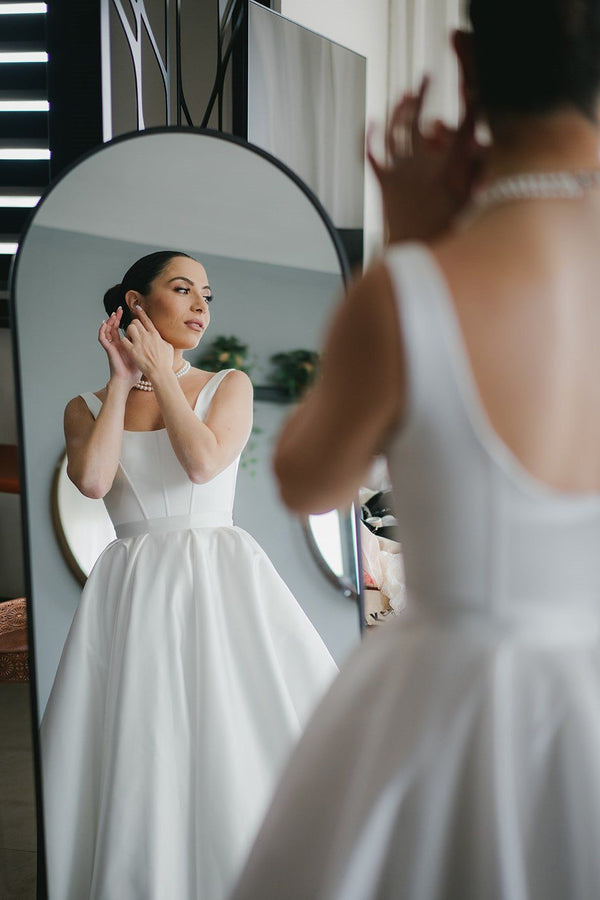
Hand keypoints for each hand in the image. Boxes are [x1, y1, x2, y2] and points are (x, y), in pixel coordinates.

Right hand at [98, 308, 141, 387]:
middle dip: (117, 318)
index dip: (125, 321)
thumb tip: (159, 342)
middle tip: (120, 309)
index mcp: (126, 345)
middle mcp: (118, 344)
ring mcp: (113, 346)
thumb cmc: (137, 371)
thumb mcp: (145, 355)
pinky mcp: (109, 349)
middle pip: (115, 327)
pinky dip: (102, 331)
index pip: (124, 329)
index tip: (129, 313)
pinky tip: (104, 324)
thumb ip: (149, 348)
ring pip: (108, 330)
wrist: (128, 380)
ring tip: (113, 314)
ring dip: (110, 321)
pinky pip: (102, 338)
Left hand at [120, 306, 173, 379]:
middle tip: (134, 330)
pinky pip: (124, 340)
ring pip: (129, 328)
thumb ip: (163, 340)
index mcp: (155, 335)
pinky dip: (125, 341)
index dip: (141, 313)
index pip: (147, 320)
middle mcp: (147, 337)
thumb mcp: (168, 348)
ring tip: (130, 337)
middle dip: (133, 325)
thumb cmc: (165, 363)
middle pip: (135, 322)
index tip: (137, 308)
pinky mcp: (132, 351)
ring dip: (128, 332)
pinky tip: (127, 345)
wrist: (160, 373)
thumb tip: (161, 337)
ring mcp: (139, 343)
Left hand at [367, 76, 484, 242]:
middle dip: (424, 92)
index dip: (471, 103)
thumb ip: (479, 173)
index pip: (463, 125)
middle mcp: (421, 165)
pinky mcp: (384, 184)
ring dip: (399, 108)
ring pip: (396, 130)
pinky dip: (371, 135)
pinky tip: (371, 119)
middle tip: (428, 77)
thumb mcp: (472, 204)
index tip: (473, 86)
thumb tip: (484, 147)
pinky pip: (373, 153)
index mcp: (448, 169)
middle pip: (420, 117)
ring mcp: (400, 172)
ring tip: (406, 93)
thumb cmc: (449, 236)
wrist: (417, 259)